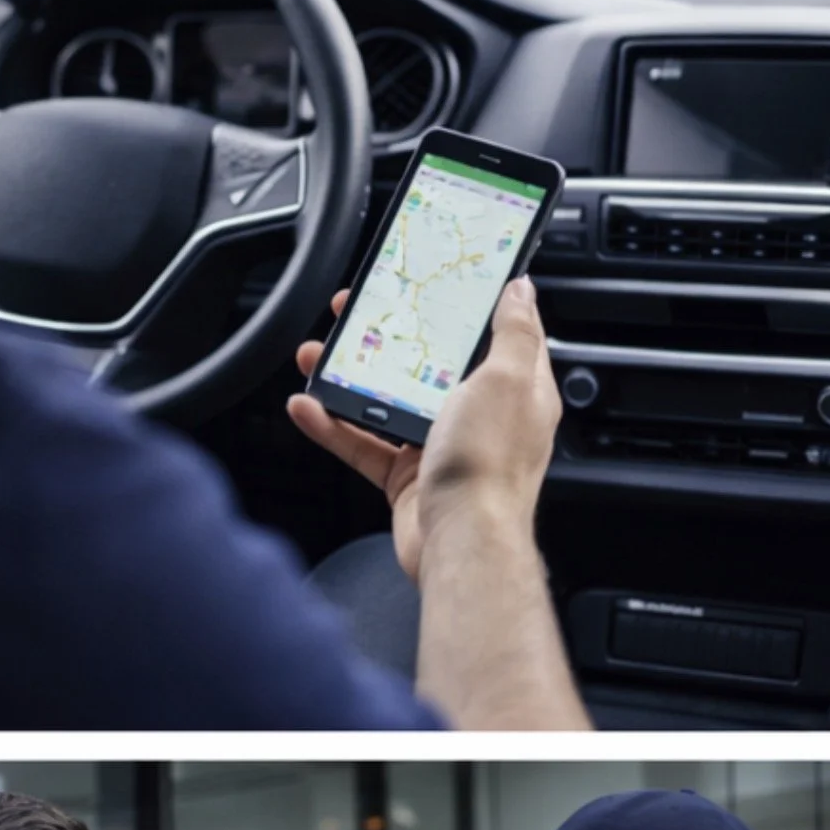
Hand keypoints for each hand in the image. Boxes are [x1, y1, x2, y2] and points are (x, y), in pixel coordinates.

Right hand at [287, 278, 560, 583]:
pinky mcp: (408, 479)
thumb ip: (514, 333)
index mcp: (515, 390)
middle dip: (389, 339)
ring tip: (316, 356)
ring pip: (389, 403)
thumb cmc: (490, 468)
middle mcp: (479, 418)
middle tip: (355, 315)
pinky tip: (308, 408)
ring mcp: (442, 449)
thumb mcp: (508, 380)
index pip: (492, 334)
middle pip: (429, 365)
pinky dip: (334, 428)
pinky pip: (365, 446)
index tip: (430, 283)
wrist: (461, 546)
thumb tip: (521, 291)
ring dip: (350, 380)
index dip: (461, 305)